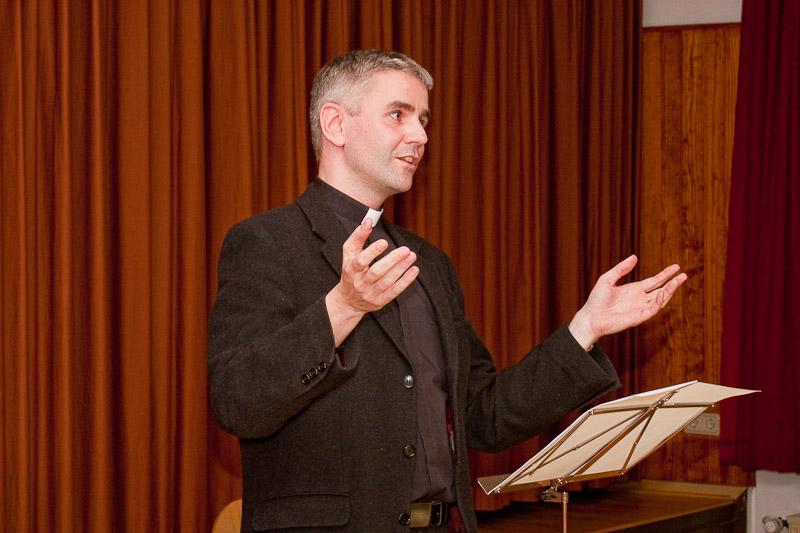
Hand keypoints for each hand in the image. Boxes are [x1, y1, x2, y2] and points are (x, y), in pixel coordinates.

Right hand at [325, 220, 418, 344]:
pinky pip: (394, 291)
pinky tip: (414, 270)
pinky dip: (405, 281)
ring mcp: (371, 293)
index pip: (361, 261)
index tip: (384, 242)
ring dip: (401, 268)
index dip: (372, 251)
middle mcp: (360, 282)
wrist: (348, 301)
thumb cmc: (350, 272)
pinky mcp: (380, 301)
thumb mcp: (349, 254)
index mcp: (351, 270)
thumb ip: (358, 236)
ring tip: (412, 255)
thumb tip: (368, 220)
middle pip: (377, 272)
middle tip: (405, 249)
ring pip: (388, 281)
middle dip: (392, 260)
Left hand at [568, 255, 687, 349]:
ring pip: (660, 299)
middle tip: (684, 275)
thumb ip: (621, 269)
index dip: (665, 274)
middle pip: (661, 290)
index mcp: (634, 290)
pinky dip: (659, 301)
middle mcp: (640, 299)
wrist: (590, 317)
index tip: (676, 267)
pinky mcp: (638, 317)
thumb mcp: (607, 279)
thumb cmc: (596, 300)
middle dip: (673, 283)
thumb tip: (634, 257)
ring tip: (678, 281)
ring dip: (669, 290)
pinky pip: (653, 309)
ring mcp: (640, 308)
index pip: (654, 281)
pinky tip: (662, 292)